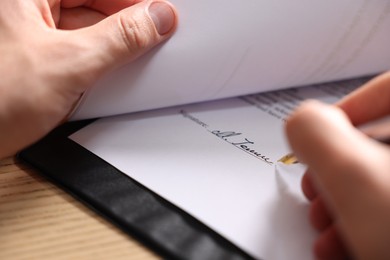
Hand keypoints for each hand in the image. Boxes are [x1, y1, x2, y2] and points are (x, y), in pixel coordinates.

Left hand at [0, 0, 176, 157]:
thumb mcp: (69, 64)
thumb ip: (120, 39)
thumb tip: (156, 18)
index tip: (160, 14)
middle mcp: (28, 9)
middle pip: (92, 6)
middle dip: (124, 25)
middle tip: (151, 41)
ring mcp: (32, 34)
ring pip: (87, 29)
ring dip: (112, 47)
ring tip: (130, 62)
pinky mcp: (38, 59)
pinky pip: (78, 52)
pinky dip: (97, 63)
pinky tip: (109, 76)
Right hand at [286, 72, 389, 258]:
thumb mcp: (356, 179)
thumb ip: (316, 134)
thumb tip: (303, 122)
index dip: (351, 107)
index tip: (320, 134)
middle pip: (385, 145)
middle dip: (338, 171)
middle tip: (317, 190)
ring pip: (386, 184)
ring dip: (346, 204)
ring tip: (324, 228)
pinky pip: (388, 212)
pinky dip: (365, 226)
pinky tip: (345, 246)